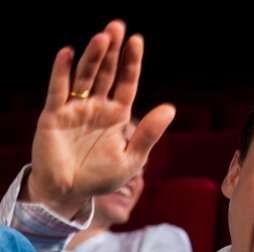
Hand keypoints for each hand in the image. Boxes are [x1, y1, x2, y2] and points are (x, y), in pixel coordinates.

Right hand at [25, 19, 174, 218]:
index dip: (131, 63)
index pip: (126, 83)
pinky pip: (58, 90)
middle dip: (112, 50)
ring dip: (92, 56)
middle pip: (106, 73)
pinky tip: (67, 53)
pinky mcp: (53, 115)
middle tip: (117, 26)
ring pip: (85, 77)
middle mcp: (97, 107)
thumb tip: (170, 108)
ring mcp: (75, 109)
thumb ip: (147, 133)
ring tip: (102, 37)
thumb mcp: (131, 158)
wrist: (69, 193)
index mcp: (117, 115)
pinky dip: (62, 72)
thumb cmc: (101, 178)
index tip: (137, 40)